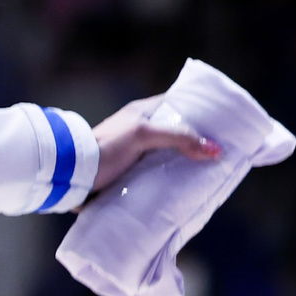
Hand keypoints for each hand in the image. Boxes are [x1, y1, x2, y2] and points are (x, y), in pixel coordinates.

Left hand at [91, 96, 221, 194]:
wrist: (71, 175)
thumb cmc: (104, 148)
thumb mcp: (143, 135)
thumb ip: (179, 138)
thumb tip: (215, 149)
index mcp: (142, 114)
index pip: (178, 105)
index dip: (201, 111)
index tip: (225, 122)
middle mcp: (140, 131)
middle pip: (177, 134)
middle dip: (198, 143)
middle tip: (225, 153)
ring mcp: (136, 154)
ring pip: (169, 156)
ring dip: (187, 165)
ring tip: (214, 174)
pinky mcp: (130, 175)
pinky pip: (158, 176)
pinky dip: (173, 181)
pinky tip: (189, 190)